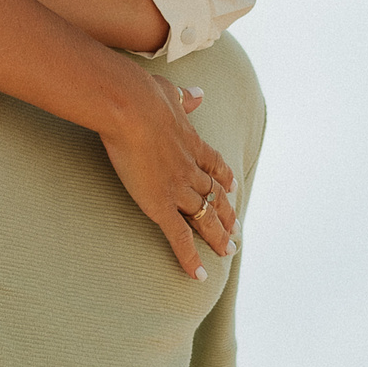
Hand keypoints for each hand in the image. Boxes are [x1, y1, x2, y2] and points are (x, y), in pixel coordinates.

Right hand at [99, 72, 237, 280]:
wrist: (131, 107)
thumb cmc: (143, 95)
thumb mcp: (169, 92)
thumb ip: (184, 98)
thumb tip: (198, 94)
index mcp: (191, 142)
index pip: (214, 165)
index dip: (224, 179)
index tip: (233, 189)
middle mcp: (190, 169)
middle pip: (214, 196)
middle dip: (226, 214)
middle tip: (236, 231)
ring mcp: (178, 189)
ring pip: (204, 218)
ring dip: (216, 236)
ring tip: (228, 251)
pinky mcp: (161, 205)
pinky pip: (179, 237)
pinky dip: (190, 257)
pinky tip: (200, 274)